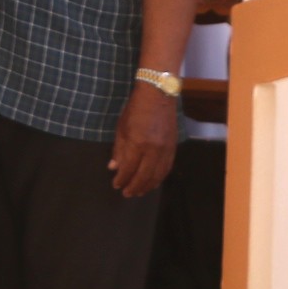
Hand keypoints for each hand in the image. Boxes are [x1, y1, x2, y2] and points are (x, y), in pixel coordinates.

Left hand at [112, 84, 179, 198]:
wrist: (158, 95)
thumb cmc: (135, 109)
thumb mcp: (121, 128)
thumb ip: (119, 149)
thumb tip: (114, 167)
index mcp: (138, 143)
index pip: (129, 168)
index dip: (122, 179)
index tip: (116, 185)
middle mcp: (154, 149)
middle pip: (144, 176)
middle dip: (134, 187)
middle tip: (127, 194)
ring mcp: (166, 149)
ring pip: (157, 175)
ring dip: (148, 186)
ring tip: (139, 192)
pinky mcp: (173, 147)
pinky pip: (166, 168)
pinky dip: (159, 177)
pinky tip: (153, 182)